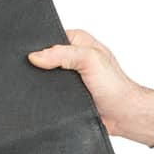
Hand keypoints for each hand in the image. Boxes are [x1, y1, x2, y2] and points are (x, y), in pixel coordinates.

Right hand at [27, 29, 153, 145]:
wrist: (125, 116)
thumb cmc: (115, 86)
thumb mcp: (89, 59)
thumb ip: (62, 54)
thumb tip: (35, 56)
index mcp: (77, 42)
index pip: (49, 37)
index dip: (38, 44)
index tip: (28, 52)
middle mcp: (72, 58)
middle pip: (45, 59)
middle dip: (41, 66)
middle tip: (37, 72)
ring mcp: (69, 78)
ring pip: (46, 79)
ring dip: (45, 85)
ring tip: (45, 87)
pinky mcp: (68, 96)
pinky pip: (52, 95)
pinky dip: (49, 98)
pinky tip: (48, 100)